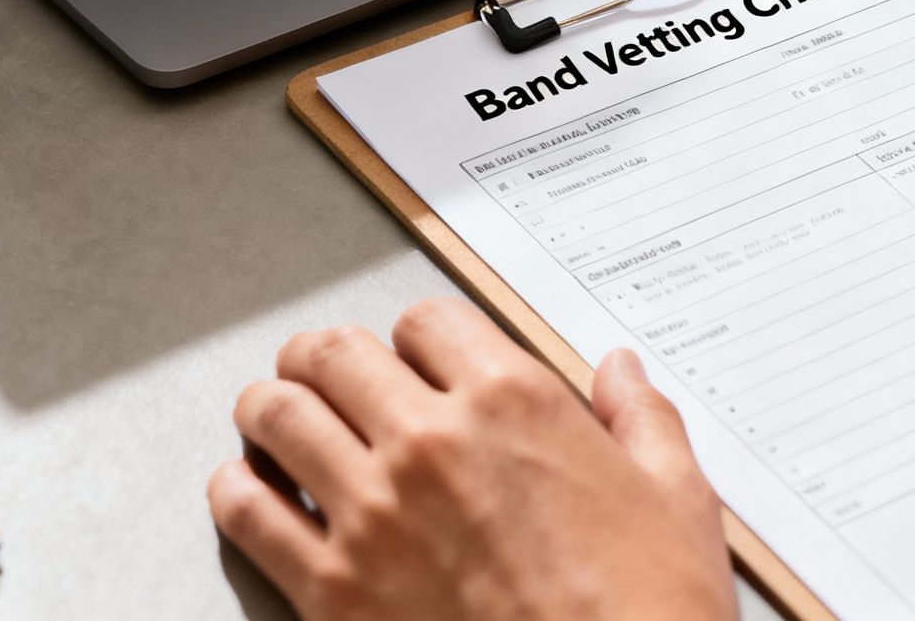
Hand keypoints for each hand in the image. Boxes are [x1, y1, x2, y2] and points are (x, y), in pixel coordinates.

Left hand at [208, 298, 734, 619]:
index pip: (425, 322)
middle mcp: (430, 442)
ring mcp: (372, 514)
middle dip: (326, 357)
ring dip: (273, 407)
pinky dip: (238, 491)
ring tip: (278, 416)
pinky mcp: (332, 589)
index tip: (417, 359)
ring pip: (277, 415)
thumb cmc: (647, 609)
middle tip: (326, 372)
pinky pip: (246, 513)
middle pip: (333, 353)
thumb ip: (641, 419)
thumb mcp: (676, 498)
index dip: (418, 338)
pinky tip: (250, 490)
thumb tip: (621, 374)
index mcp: (512, 402)